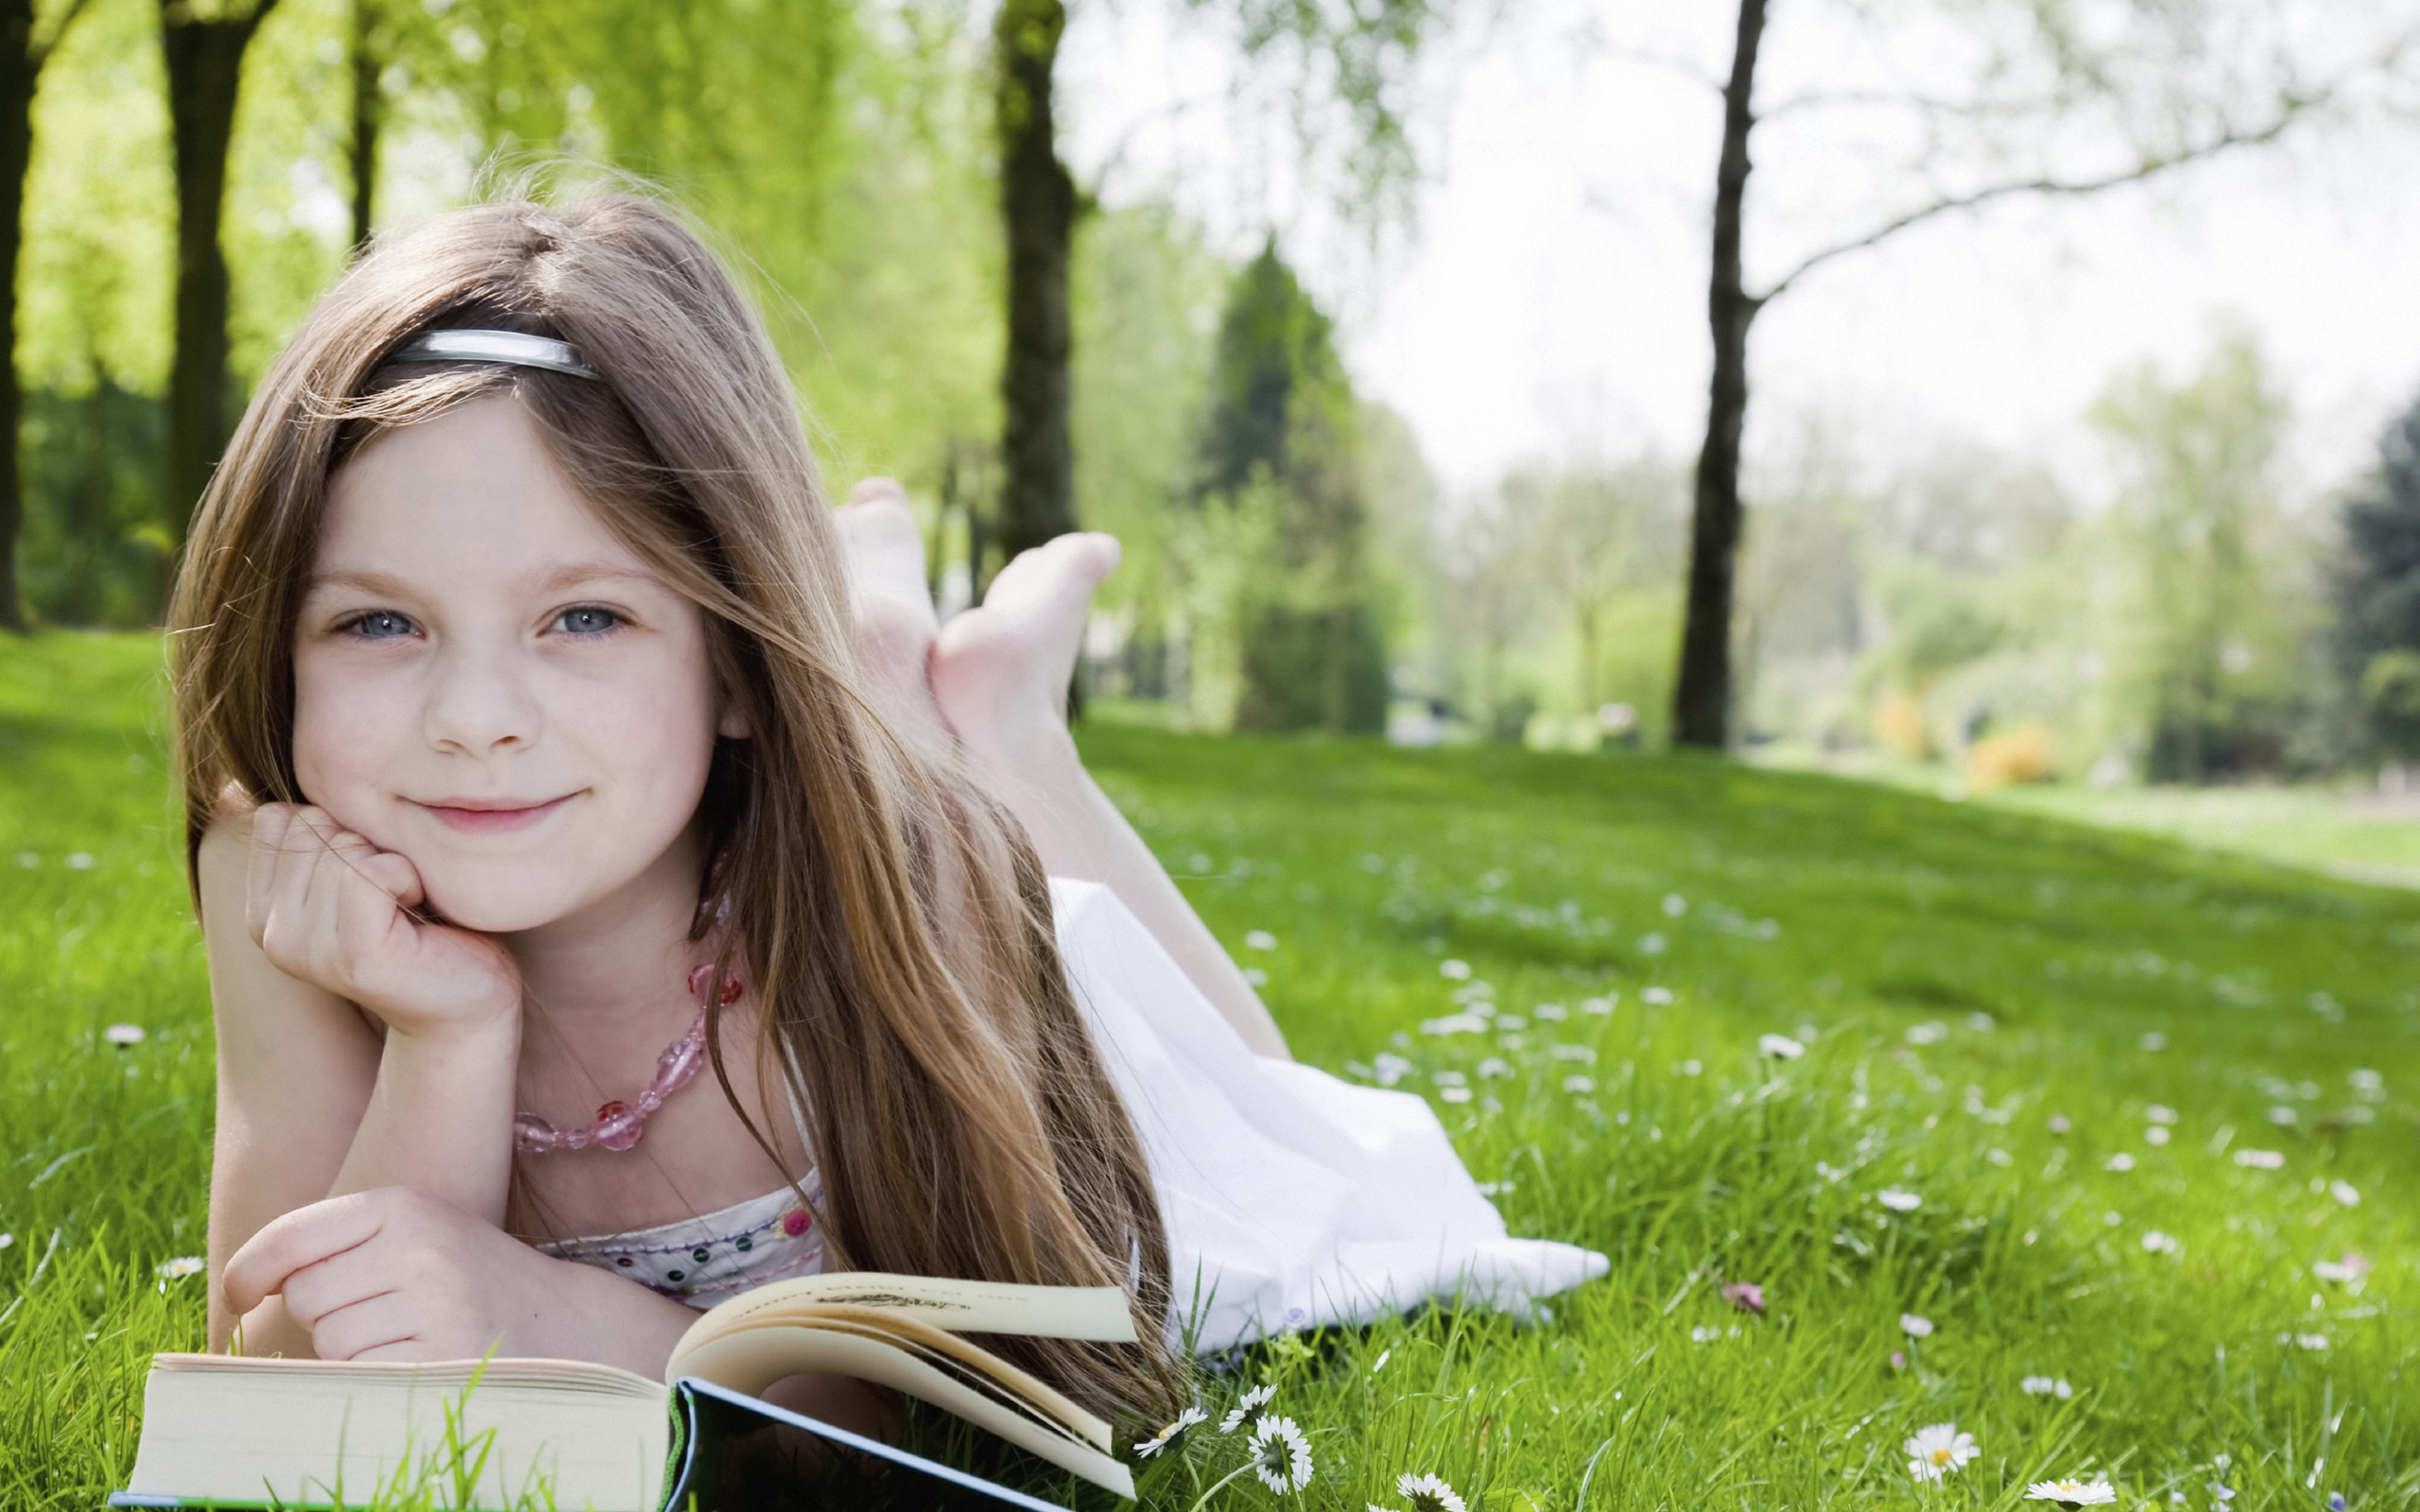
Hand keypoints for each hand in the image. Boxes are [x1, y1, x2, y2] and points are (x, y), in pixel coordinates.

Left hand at [223, 1188, 567, 1361]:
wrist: (564, 1318)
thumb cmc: (464, 1277)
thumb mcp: (413, 1233)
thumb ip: (336, 1245)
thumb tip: (239, 1292)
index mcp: (406, 1204)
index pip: (292, 1236)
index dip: (248, 1270)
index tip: (238, 1292)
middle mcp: (420, 1247)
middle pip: (305, 1296)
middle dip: (324, 1313)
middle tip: (376, 1310)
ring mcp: (436, 1305)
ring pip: (331, 1341)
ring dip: (351, 1351)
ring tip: (406, 1335)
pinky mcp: (445, 1358)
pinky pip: (363, 1376)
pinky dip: (375, 1377)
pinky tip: (417, 1361)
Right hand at [246, 804, 520, 1039]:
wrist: (468, 1001)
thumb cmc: (424, 926)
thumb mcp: (362, 870)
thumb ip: (320, 833)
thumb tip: (280, 766)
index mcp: (264, 908)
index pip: (281, 816)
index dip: (341, 829)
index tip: (371, 876)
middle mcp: (271, 932)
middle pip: (312, 825)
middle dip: (368, 844)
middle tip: (395, 896)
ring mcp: (305, 949)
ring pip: (344, 847)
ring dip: (394, 864)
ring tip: (408, 908)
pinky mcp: (353, 957)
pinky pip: (371, 873)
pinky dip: (408, 878)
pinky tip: (419, 914)